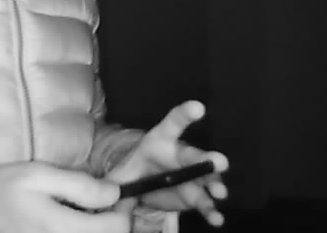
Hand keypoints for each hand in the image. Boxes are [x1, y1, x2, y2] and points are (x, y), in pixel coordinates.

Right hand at [0, 161, 130, 232]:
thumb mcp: (38, 175)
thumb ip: (79, 185)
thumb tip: (114, 192)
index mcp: (60, 228)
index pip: (116, 228)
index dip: (125, 208)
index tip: (119, 191)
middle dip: (115, 219)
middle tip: (107, 198)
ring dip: (100, 227)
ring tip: (90, 208)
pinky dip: (83, 231)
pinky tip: (74, 219)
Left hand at [107, 100, 228, 226]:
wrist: (141, 189)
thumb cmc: (132, 173)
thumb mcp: (119, 176)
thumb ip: (112, 185)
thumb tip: (105, 194)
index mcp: (160, 142)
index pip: (173, 123)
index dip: (185, 114)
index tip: (199, 108)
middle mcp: (179, 155)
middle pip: (193, 155)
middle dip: (207, 159)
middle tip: (221, 162)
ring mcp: (190, 176)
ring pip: (204, 178)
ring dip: (214, 184)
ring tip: (220, 192)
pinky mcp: (194, 196)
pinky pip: (204, 202)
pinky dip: (210, 210)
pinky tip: (215, 217)